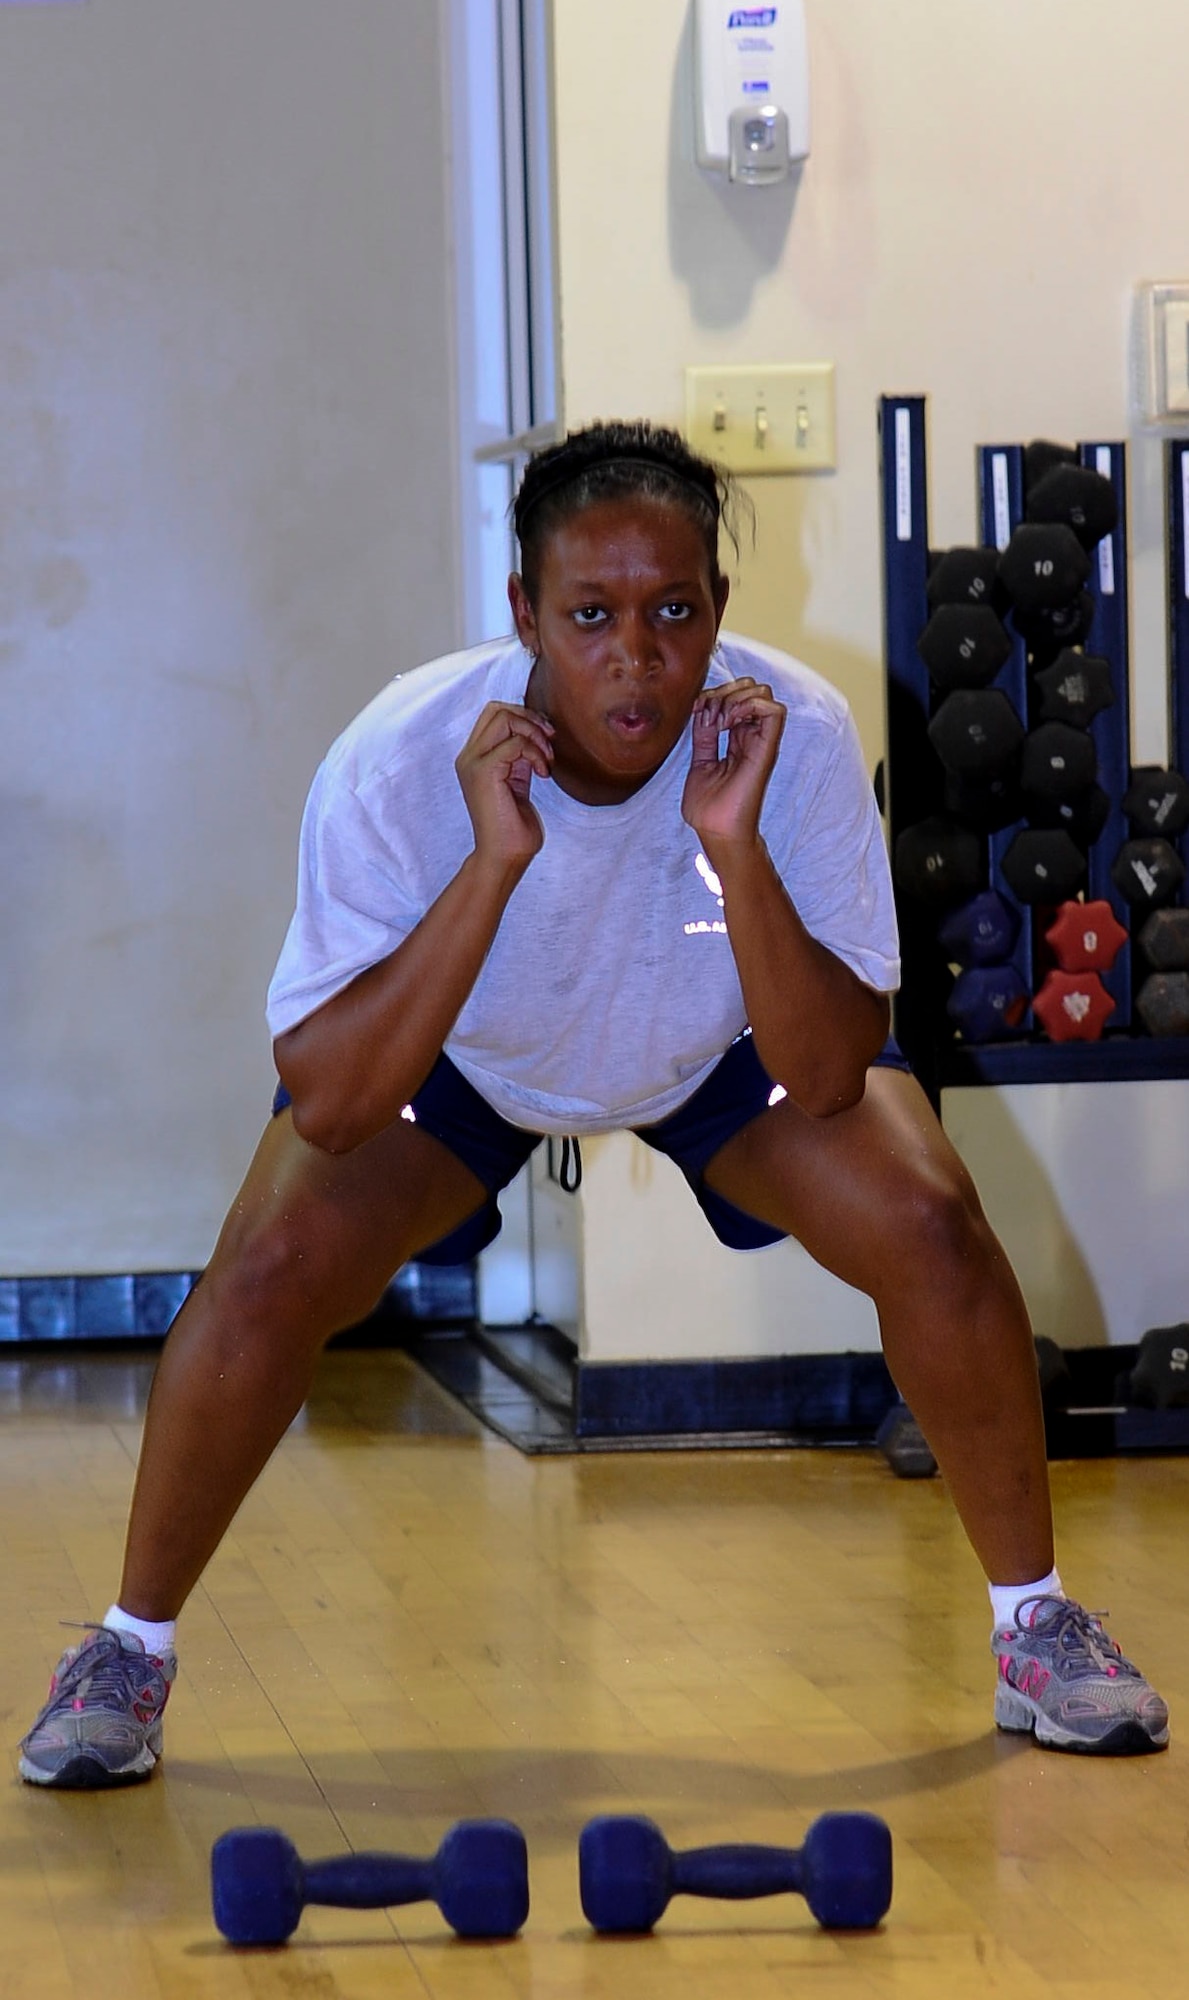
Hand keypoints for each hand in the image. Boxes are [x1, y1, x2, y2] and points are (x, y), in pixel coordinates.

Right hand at [455, 701, 554, 871]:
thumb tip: (536, 730)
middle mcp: (468, 756)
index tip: (546, 738)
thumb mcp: (518, 779)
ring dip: (534, 734)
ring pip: (504, 718)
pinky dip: (535, 753)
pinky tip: (543, 773)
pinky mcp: (484, 772)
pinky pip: (515, 743)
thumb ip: (519, 754)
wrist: (504, 855)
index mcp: (474, 756)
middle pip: (496, 708)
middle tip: (549, 741)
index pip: (494, 713)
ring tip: (547, 759)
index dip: (524, 716)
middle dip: (529, 718)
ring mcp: (473, 762)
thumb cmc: (513, 825)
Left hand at [681, 678, 785, 849]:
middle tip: (708, 713)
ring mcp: (761, 742)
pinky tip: (727, 723)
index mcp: (738, 739)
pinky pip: (775, 711)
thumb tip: (702, 710)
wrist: (715, 830)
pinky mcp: (767, 749)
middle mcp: (752, 737)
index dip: (715, 694)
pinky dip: (748, 706)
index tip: (697, 711)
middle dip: (726, 690)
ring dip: (735, 697)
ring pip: (763, 693)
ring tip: (718, 719)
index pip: (736, 696)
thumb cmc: (709, 807)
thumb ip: (704, 736)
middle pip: (752, 688)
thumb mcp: (700, 761)